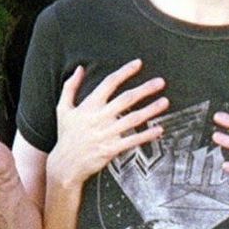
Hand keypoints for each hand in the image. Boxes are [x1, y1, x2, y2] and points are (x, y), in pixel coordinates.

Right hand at [47, 58, 168, 184]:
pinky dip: (147, 135)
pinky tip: (159, 129)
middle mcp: (99, 118)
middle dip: (145, 89)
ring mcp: (106, 134)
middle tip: (160, 82)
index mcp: (89, 106)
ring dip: (151, 110)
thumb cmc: (66, 136)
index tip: (138, 64)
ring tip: (165, 102)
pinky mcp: (111, 149)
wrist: (65, 165)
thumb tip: (80, 69)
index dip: (124, 72)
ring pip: (133, 119)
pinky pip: (133, 140)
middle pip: (126, 99)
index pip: (109, 83)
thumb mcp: (63, 109)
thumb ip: (70, 87)